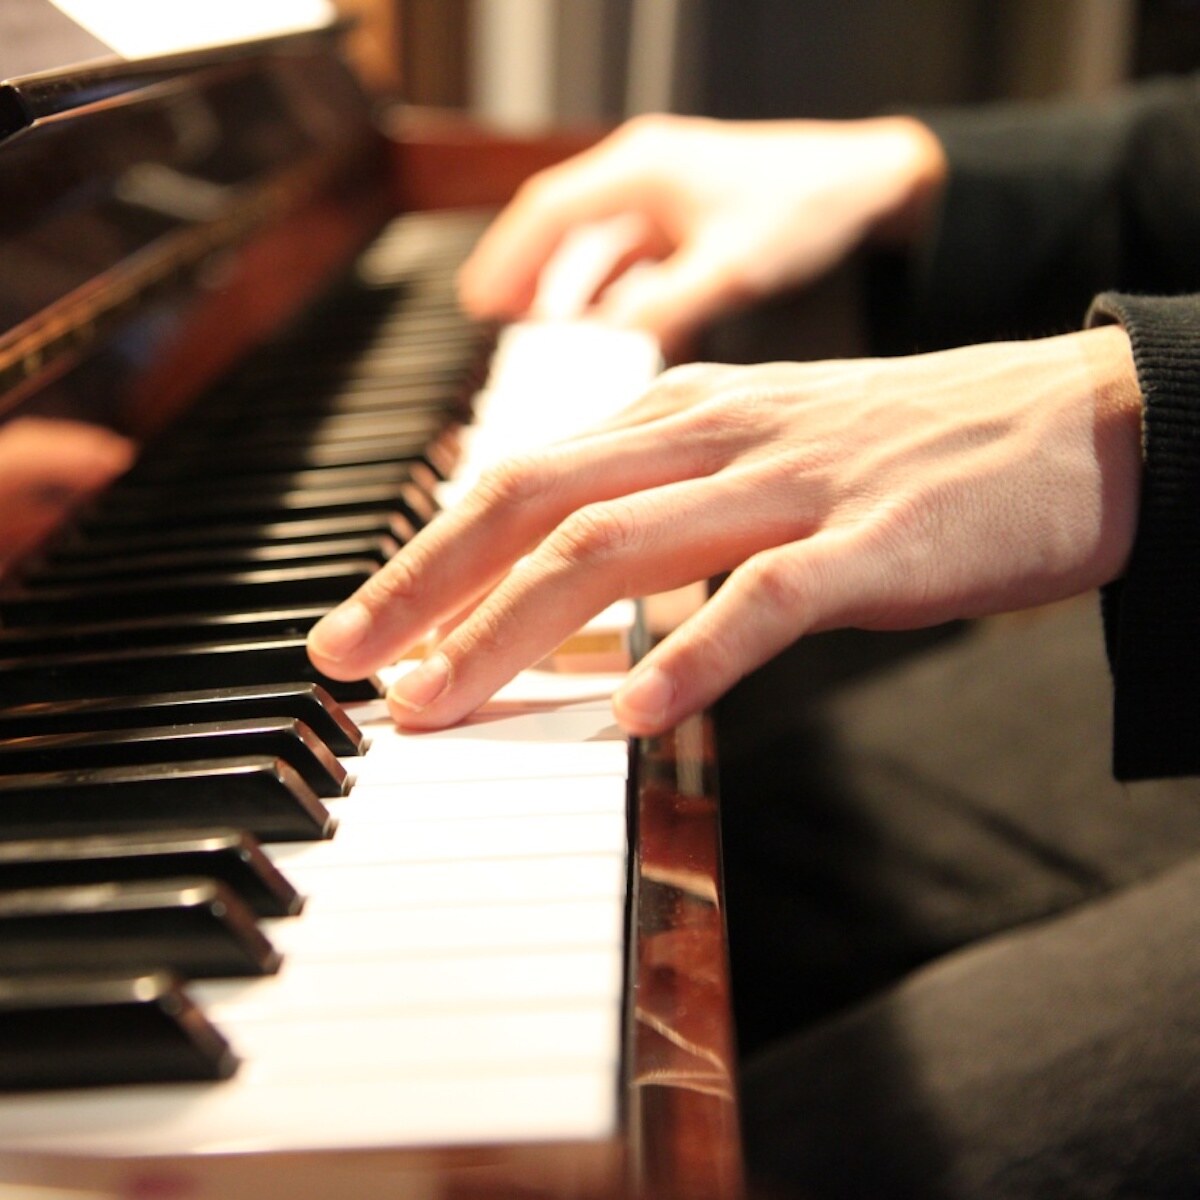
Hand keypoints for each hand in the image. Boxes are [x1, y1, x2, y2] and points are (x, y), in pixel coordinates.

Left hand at [306, 325, 1142, 735]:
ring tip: (439, 704)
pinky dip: (697, 654)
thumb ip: (661, 505)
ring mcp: (795, 485)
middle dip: (424, 586)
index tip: (366, 628)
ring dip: (513, 632)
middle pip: (535, 504)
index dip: (428, 554)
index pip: (521, 479)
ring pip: (621, 550)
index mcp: (681, 413)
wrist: (1070, 424)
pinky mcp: (876, 543)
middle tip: (348, 662)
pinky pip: (768, 597)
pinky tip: (639, 714)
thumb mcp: (756, 451)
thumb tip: (566, 590)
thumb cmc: (900, 453)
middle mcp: (717, 435)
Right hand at [457, 113, 947, 347]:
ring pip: (595, 239)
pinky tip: (607, 324)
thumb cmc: (809, 210)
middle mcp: (647, 173)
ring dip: (566, 283)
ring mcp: (669, 194)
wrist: (875, 186)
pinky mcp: (692, 218)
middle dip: (524, 270)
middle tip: (492, 320)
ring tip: (540, 330)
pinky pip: (631, 253)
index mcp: (644, 169)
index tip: (477, 304)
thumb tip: (604, 350)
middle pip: (560, 222)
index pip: (549, 213)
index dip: (507, 260)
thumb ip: (665, 308)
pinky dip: (610, 287)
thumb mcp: (733, 267)